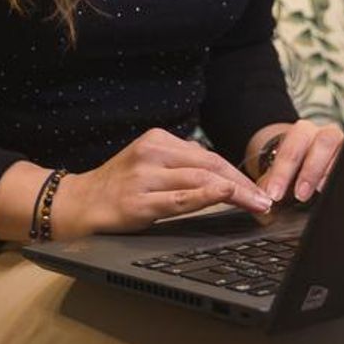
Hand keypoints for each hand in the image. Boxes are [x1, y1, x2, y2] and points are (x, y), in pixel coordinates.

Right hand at [52, 128, 272, 238]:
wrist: (76, 203)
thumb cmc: (117, 187)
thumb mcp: (148, 165)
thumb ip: (180, 166)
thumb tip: (221, 176)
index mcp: (158, 140)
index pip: (208, 156)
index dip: (238, 173)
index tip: (260, 188)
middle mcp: (152, 152)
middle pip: (209, 164)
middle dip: (243, 183)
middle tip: (267, 199)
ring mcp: (143, 176)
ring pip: (198, 178)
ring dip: (234, 191)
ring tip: (256, 204)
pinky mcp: (136, 201)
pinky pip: (178, 198)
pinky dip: (204, 195)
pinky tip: (223, 195)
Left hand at [254, 120, 343, 205]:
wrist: (308, 162)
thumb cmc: (294, 168)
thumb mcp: (281, 173)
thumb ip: (270, 184)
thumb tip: (261, 202)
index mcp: (302, 132)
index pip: (292, 148)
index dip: (282, 172)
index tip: (274, 194)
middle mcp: (324, 134)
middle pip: (323, 142)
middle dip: (310, 170)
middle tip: (300, 195)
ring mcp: (343, 145)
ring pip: (342, 152)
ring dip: (329, 173)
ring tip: (321, 191)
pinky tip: (336, 191)